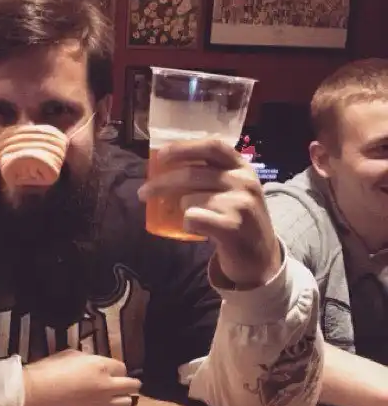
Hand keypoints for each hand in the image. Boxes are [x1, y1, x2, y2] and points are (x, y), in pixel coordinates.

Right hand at [22, 350, 141, 405]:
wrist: (36, 393)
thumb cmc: (49, 370)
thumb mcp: (70, 355)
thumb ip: (89, 358)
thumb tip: (95, 361)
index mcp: (100, 365)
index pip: (122, 366)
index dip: (117, 367)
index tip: (111, 368)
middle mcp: (106, 384)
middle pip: (132, 384)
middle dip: (130, 382)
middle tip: (123, 381)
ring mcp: (101, 401)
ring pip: (127, 401)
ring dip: (125, 396)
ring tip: (117, 394)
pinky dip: (113, 405)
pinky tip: (105, 401)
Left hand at [138, 139, 280, 287]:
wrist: (261, 258)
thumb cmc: (238, 220)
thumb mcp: (233, 191)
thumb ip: (209, 177)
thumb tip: (164, 170)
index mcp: (242, 167)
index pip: (212, 147)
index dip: (184, 148)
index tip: (160, 155)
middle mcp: (244, 181)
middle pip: (192, 173)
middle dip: (161, 182)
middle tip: (143, 193)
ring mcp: (241, 203)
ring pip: (190, 198)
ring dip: (180, 208)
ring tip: (188, 217)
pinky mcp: (233, 226)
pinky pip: (194, 218)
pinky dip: (187, 224)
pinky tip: (194, 228)